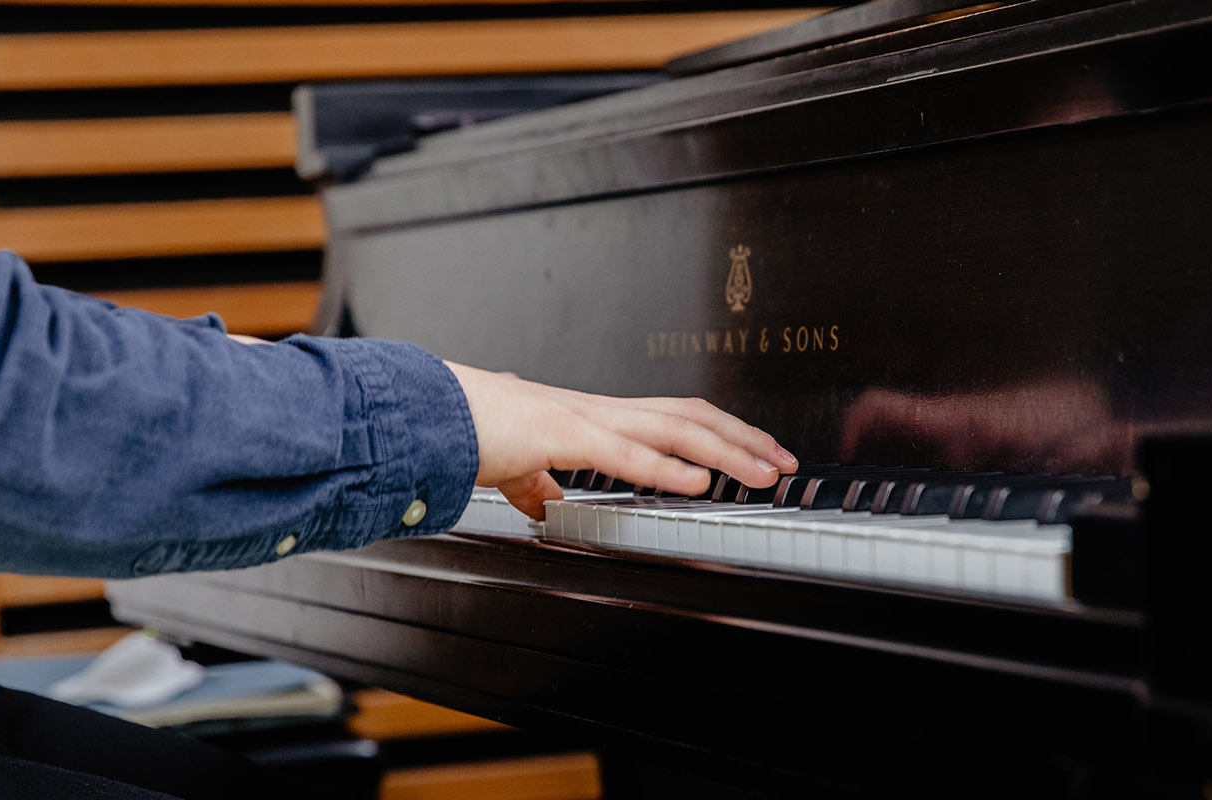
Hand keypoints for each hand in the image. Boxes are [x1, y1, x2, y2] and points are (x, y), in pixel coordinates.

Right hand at [445, 361, 796, 518]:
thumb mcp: (516, 465)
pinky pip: (624, 452)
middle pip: (690, 416)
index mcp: (593, 417)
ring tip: (763, 472)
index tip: (757, 455)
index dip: (720, 433)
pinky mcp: (560, 434)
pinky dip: (666, 467)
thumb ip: (537, 483)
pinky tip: (697, 482)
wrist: (426, 413)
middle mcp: (599, 410)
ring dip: (725, 451)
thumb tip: (545, 501)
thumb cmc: (467, 431)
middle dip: (744, 439)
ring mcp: (584, 418)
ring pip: (672, 428)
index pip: (674, 418)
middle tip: (785, 462)